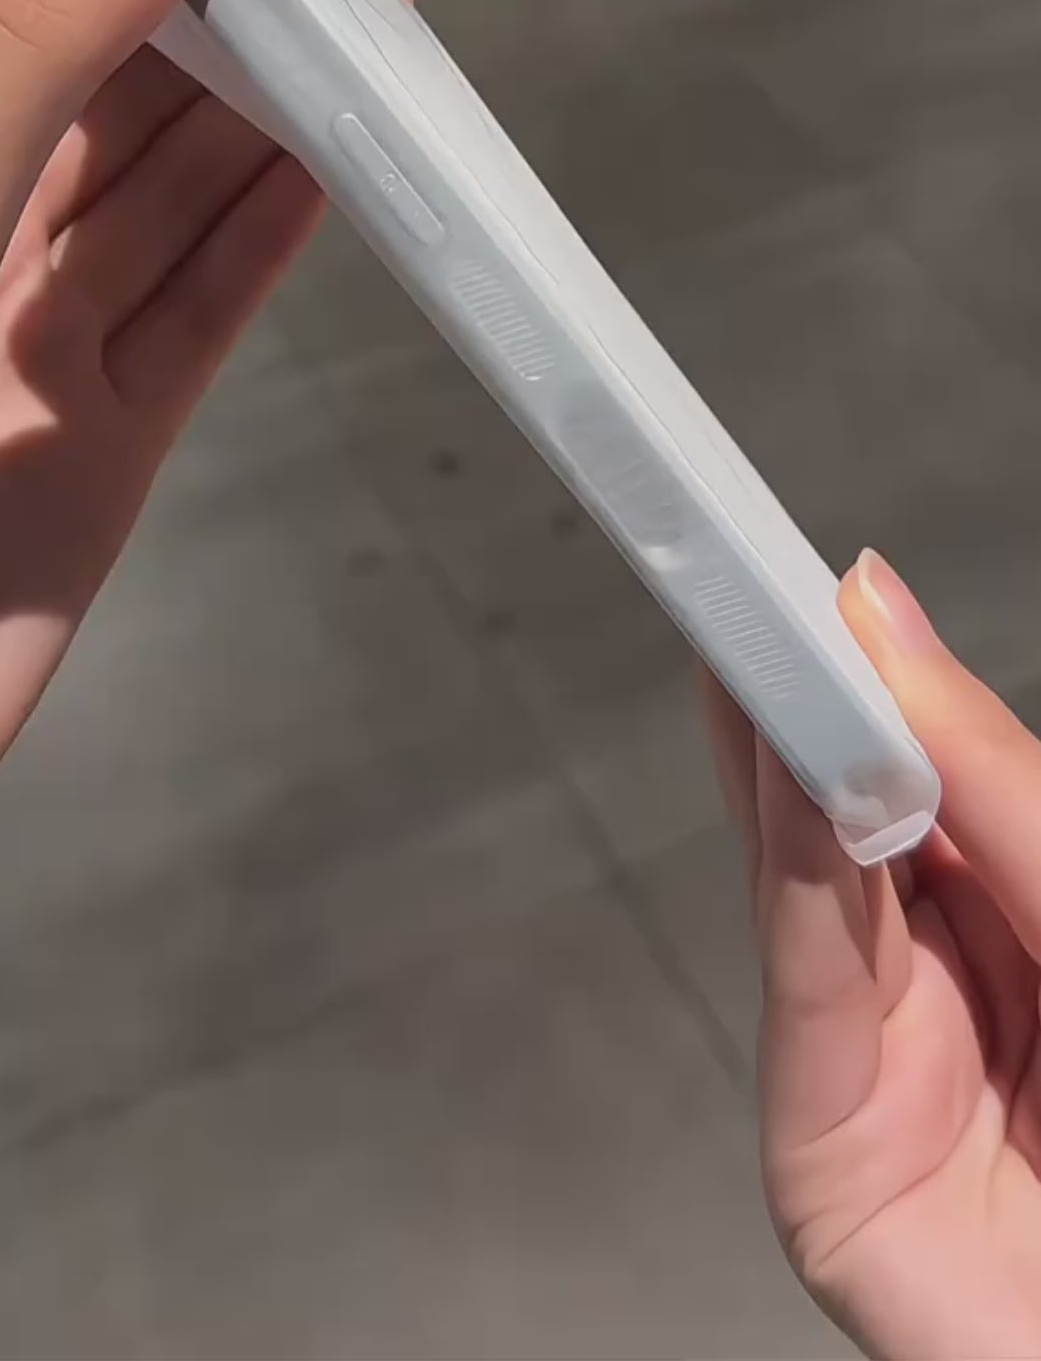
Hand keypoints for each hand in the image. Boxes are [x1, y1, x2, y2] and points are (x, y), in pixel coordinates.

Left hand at [0, 0, 409, 801]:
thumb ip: (39, 28)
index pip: (47, 10)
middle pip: (123, 102)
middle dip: (243, 22)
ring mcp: (30, 355)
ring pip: (170, 207)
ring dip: (273, 122)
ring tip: (376, 43)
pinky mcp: (96, 460)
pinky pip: (195, 325)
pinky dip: (263, 247)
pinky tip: (328, 176)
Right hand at [706, 550, 1040, 1360]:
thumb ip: (1000, 782)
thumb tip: (882, 613)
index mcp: (1007, 925)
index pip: (915, 778)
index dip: (864, 677)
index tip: (819, 581)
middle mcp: (938, 992)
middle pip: (837, 819)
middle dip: (789, 697)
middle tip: (738, 575)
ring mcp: (877, 1079)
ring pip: (805, 887)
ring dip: (774, 755)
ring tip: (752, 636)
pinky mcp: (826, 1170)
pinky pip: (812, 989)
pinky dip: (792, 868)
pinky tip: (787, 766)